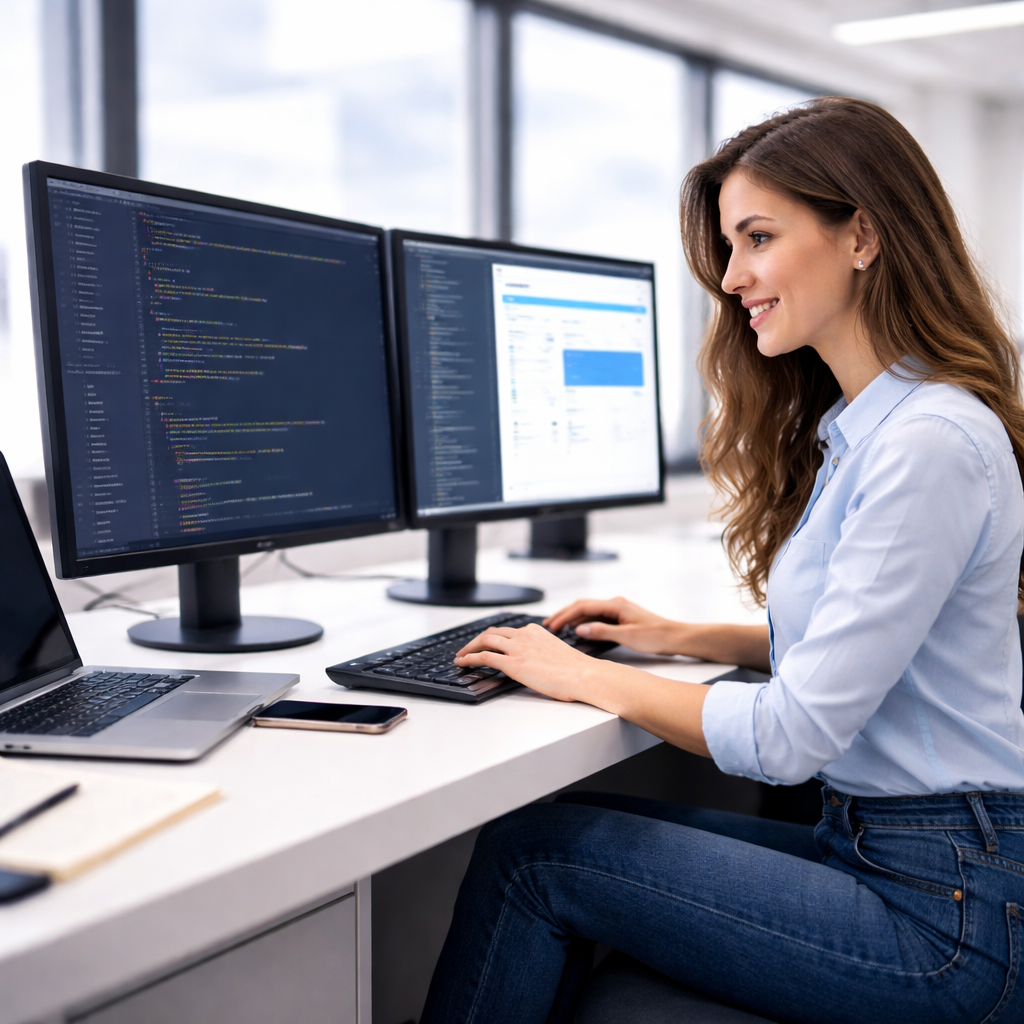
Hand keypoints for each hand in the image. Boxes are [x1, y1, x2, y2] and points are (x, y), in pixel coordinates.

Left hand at [454, 623, 600, 701]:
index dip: (494, 637)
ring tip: (460, 656)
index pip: (508, 630)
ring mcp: (517, 647)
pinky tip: (462, 662)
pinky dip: (469, 658)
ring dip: (469, 647)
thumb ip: (542, 652)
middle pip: (492, 632)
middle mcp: (524, 634)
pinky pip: (483, 656)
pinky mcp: (512, 663)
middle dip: (477, 640)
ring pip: (484, 641)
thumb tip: (536, 663)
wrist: (585, 675)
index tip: (487, 643)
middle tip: (468, 648)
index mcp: (535, 630)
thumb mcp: (556, 652)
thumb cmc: (577, 670)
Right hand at [543, 597, 683, 654]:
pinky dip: (584, 622)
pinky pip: (597, 617)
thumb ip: (601, 631)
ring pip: (589, 611)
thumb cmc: (656, 636)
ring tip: (558, 627)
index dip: (565, 615)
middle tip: (548, 625)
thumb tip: (580, 628)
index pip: (582, 606)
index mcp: (615, 605)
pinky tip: (578, 630)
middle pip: (583, 606)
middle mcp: (615, 604)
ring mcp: (618, 610)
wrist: (675, 637)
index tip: (552, 625)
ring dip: (573, 618)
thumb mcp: (627, 636)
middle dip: (564, 614)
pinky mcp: (621, 618)